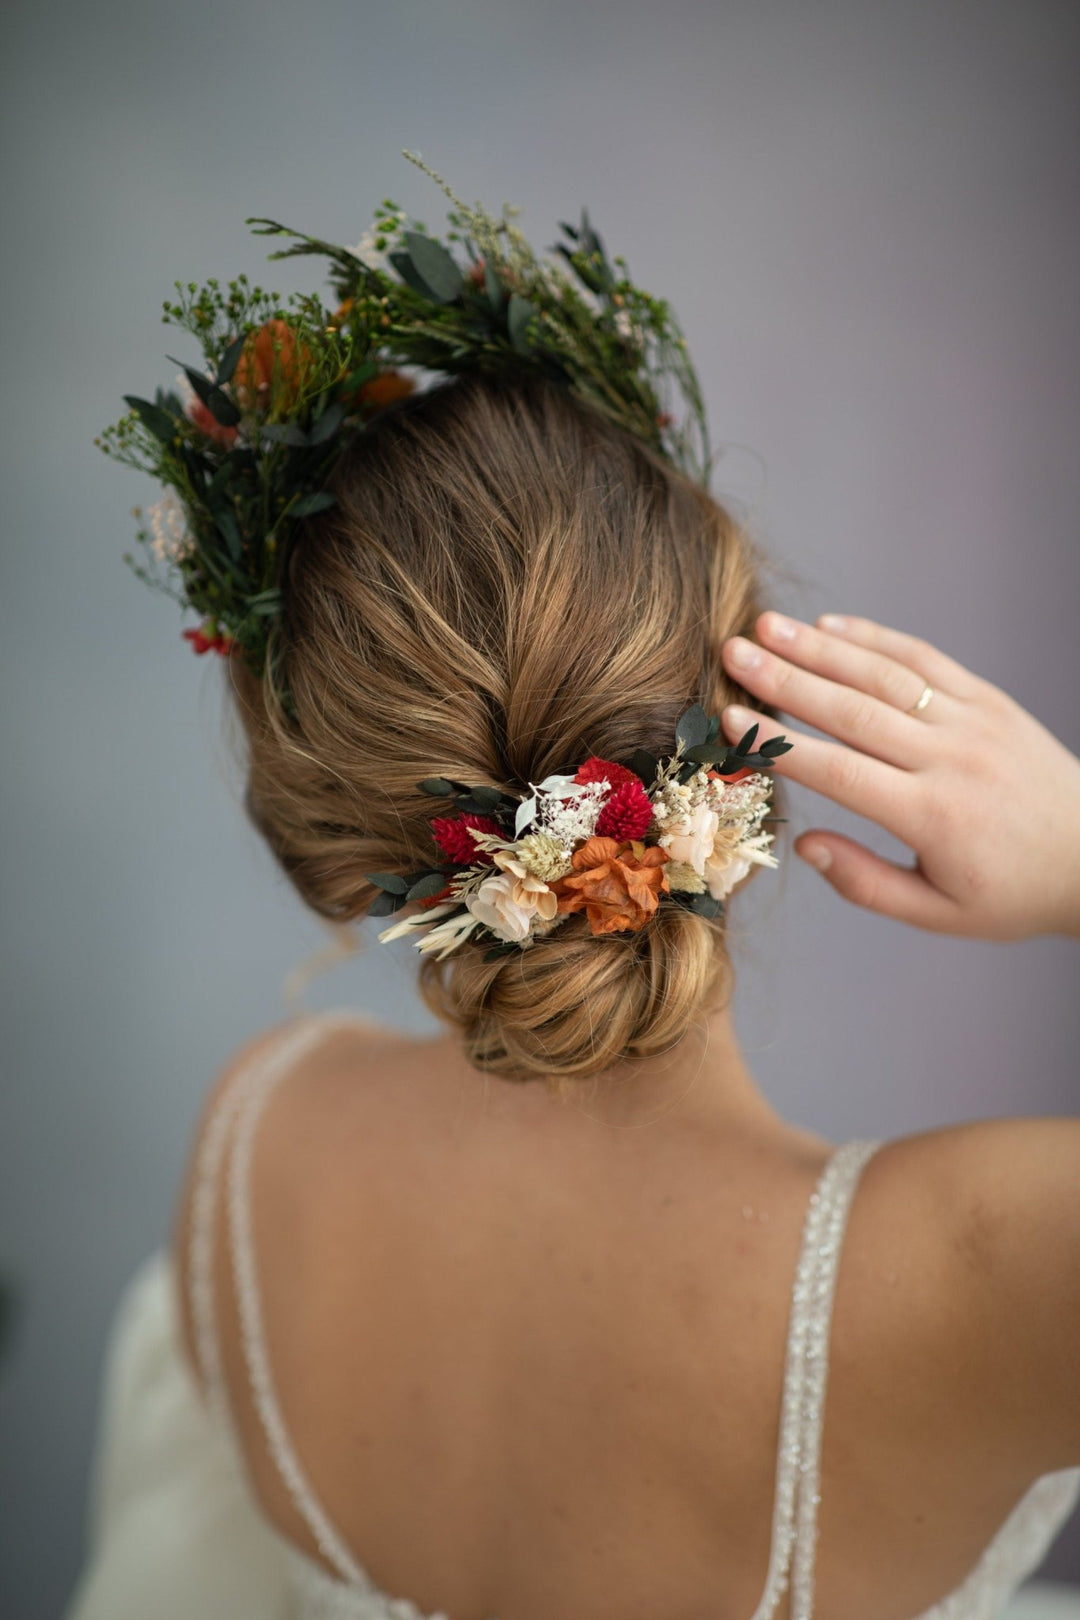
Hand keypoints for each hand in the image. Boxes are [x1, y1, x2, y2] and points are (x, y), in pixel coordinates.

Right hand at [719, 612, 1079, 940]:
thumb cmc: (1012, 893)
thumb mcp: (938, 913)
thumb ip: (866, 883)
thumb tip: (803, 844)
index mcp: (931, 816)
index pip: (840, 772)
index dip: (781, 744)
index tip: (731, 719)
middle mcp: (950, 760)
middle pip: (853, 711)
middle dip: (786, 679)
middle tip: (732, 653)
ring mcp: (972, 722)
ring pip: (884, 676)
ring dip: (820, 648)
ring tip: (766, 626)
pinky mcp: (988, 700)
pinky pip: (925, 660)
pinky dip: (876, 639)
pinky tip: (831, 626)